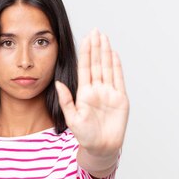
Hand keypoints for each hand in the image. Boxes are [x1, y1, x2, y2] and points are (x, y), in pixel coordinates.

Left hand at [55, 28, 129, 155]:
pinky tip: (114, 54)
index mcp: (84, 93)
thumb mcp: (72, 119)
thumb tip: (57, 83)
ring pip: (107, 68)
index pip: (85, 68)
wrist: (102, 148)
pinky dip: (116, 66)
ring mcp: (109, 93)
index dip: (85, 53)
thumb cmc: (85, 136)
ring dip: (106, 53)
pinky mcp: (120, 98)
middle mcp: (97, 90)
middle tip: (95, 31)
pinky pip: (118, 79)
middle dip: (96, 47)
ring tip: (104, 38)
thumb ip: (66, 101)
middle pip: (96, 64)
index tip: (85, 38)